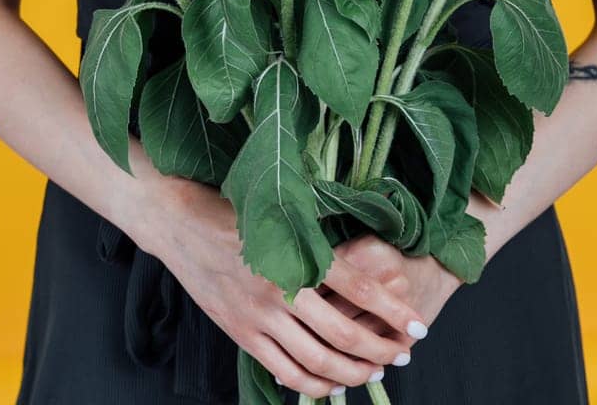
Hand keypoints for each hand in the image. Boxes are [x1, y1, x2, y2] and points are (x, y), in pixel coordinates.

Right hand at [140, 178, 440, 399]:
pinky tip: (331, 384)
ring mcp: (258, 316)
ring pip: (317, 360)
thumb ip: (316, 242)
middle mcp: (280, 288)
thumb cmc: (234, 211)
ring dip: (351, 373)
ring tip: (373, 373)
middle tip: (402, 355)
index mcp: (295, 253)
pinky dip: (312, 384)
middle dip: (379, 349)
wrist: (179, 223)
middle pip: (342, 333)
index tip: (417, 324)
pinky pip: (284, 371)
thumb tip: (361, 264)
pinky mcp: (241, 333)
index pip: (358, 288)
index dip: (391, 311)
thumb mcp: (281, 215)